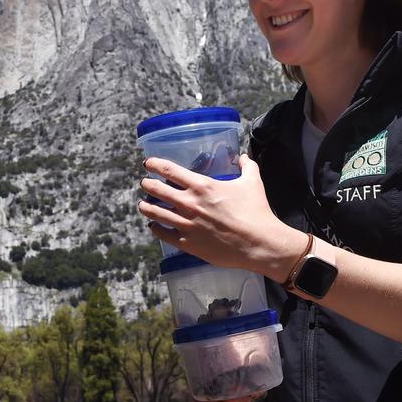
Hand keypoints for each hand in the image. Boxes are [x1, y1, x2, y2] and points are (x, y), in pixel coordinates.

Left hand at [138, 153, 298, 274]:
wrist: (259, 243)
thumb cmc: (256, 212)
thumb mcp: (253, 182)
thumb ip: (246, 166)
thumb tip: (243, 157)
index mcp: (202, 186)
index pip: (169, 170)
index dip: (154, 165)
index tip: (148, 164)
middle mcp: (189, 204)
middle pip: (157, 190)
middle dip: (148, 185)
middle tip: (145, 184)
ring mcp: (186, 224)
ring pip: (155, 213)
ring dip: (146, 207)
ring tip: (143, 205)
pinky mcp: (188, 243)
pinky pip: (163, 234)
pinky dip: (156, 228)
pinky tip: (154, 226)